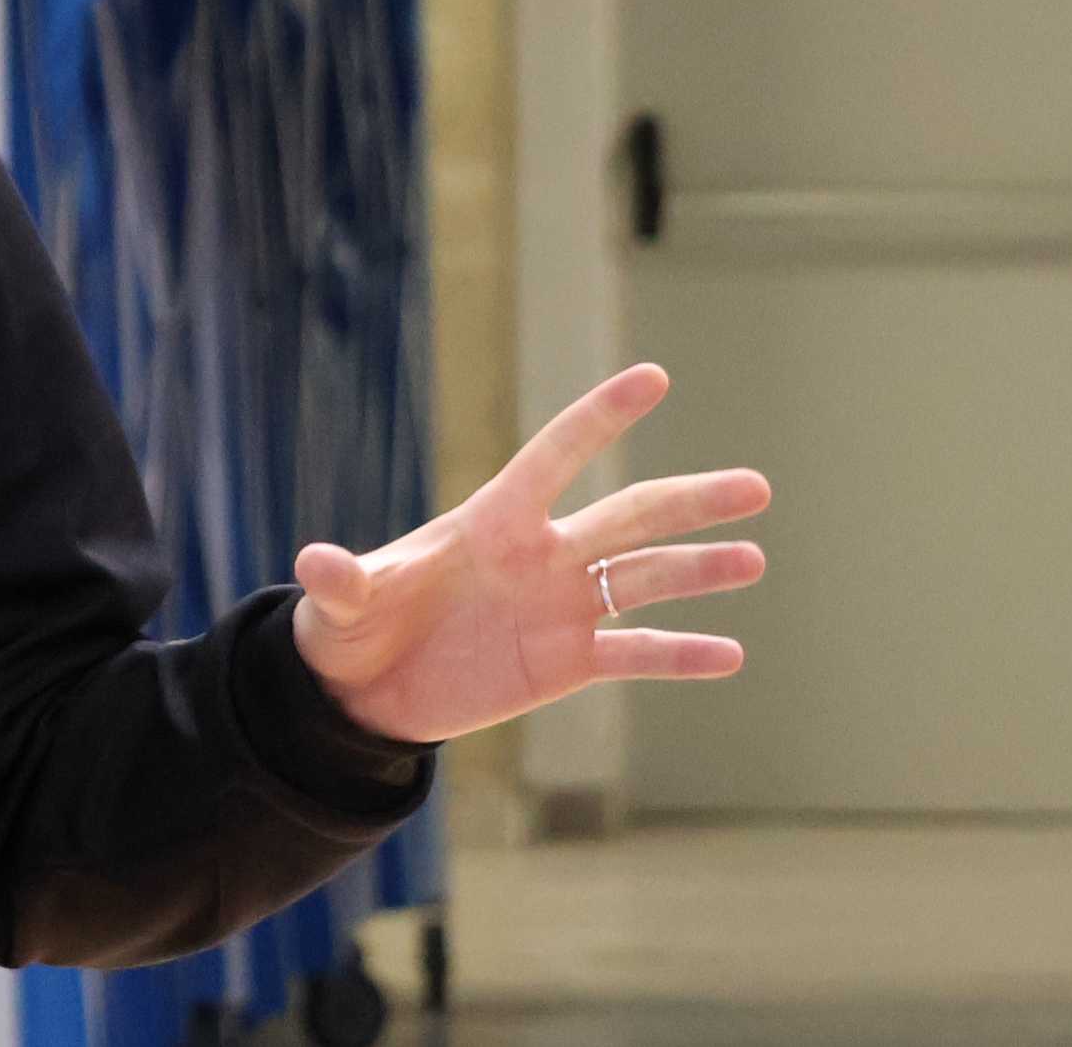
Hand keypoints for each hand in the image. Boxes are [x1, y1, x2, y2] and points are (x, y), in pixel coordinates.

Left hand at [289, 364, 771, 745]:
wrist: (363, 693)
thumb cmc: (352, 628)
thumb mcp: (340, 606)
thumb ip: (341, 581)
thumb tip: (315, 562)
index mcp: (491, 522)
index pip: (554, 457)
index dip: (599, 419)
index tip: (654, 378)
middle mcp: (540, 556)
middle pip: (627, 518)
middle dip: (690, 501)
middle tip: (756, 487)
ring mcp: (560, 608)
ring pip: (644, 579)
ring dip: (699, 571)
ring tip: (754, 558)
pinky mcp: (567, 663)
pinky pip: (635, 653)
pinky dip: (681, 654)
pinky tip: (731, 654)